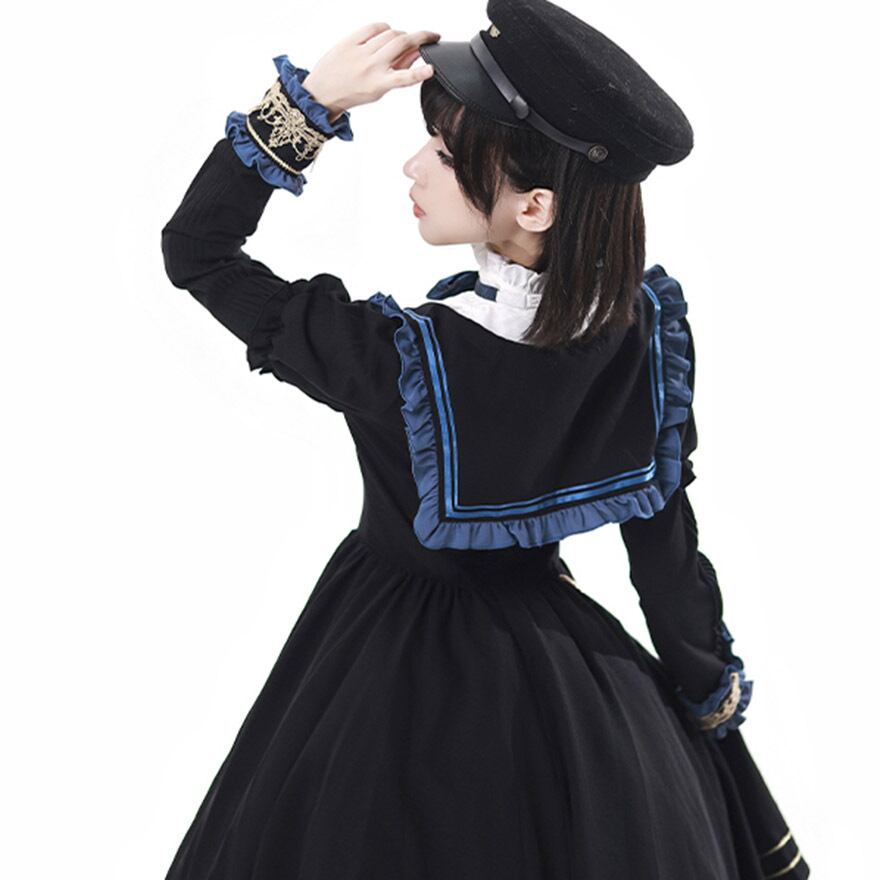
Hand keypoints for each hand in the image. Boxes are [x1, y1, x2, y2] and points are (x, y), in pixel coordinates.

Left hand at [301, 22, 439, 119]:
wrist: (323, 92)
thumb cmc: (352, 93)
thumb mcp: (379, 90)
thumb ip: (397, 72)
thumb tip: (415, 54)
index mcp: (378, 84)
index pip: (404, 78)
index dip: (420, 73)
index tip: (431, 69)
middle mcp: (370, 67)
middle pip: (401, 43)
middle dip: (421, 37)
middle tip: (431, 36)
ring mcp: (359, 52)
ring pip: (390, 33)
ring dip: (402, 35)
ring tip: (403, 41)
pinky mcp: (350, 41)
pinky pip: (374, 27)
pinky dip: (384, 28)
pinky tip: (385, 34)